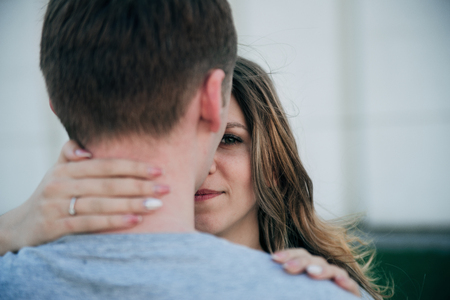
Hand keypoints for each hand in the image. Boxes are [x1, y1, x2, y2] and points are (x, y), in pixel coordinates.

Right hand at [0, 141, 168, 254]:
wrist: (22, 225)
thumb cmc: (53, 194)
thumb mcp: (59, 171)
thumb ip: (72, 154)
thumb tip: (88, 148)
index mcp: (66, 168)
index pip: (105, 165)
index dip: (133, 166)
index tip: (158, 170)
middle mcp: (61, 184)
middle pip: (107, 183)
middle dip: (139, 186)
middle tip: (165, 188)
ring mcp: (56, 206)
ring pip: (101, 203)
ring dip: (131, 204)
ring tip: (156, 205)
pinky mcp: (54, 227)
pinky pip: (89, 223)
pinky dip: (113, 221)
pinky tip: (134, 221)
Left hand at [272, 248, 360, 296]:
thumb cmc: (295, 295)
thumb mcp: (282, 290)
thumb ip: (271, 283)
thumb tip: (244, 273)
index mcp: (303, 269)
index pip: (296, 255)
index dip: (287, 254)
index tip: (273, 259)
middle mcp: (318, 272)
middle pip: (310, 259)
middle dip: (298, 260)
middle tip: (286, 267)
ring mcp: (335, 281)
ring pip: (328, 268)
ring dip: (319, 269)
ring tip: (310, 274)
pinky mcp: (350, 293)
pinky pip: (350, 285)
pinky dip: (346, 283)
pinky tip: (340, 283)